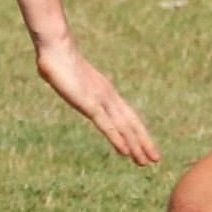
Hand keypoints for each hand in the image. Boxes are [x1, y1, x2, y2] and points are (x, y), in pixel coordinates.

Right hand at [34, 37, 159, 165]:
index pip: (127, 115)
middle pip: (131, 123)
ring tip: (145, 162)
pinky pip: (108, 126)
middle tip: (155, 159)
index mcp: (106, 91)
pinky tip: (126, 152)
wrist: (56, 49)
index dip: (138, 131)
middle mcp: (109, 96)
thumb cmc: (58, 60)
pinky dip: (118, 140)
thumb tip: (65, 82)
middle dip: (143, 142)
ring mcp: (101, 100)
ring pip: (123, 128)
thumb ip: (73, 85)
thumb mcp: (71, 78)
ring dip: (135, 146)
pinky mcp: (90, 104)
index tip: (146, 145)